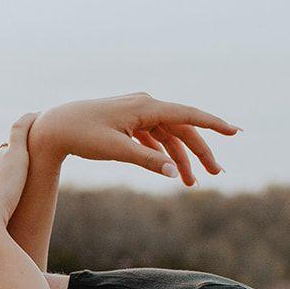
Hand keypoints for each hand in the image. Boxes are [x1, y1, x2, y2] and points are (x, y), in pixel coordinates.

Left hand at [31, 93, 239, 185]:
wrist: (54, 127)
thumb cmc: (82, 135)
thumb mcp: (116, 151)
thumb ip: (147, 161)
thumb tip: (174, 173)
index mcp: (145, 107)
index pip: (188, 115)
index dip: (214, 124)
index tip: (235, 132)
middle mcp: (145, 105)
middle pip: (182, 129)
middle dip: (200, 153)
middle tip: (216, 175)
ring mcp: (137, 112)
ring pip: (168, 136)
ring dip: (180, 158)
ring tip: (191, 183)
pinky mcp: (128, 121)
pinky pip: (153, 138)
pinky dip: (162, 153)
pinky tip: (170, 170)